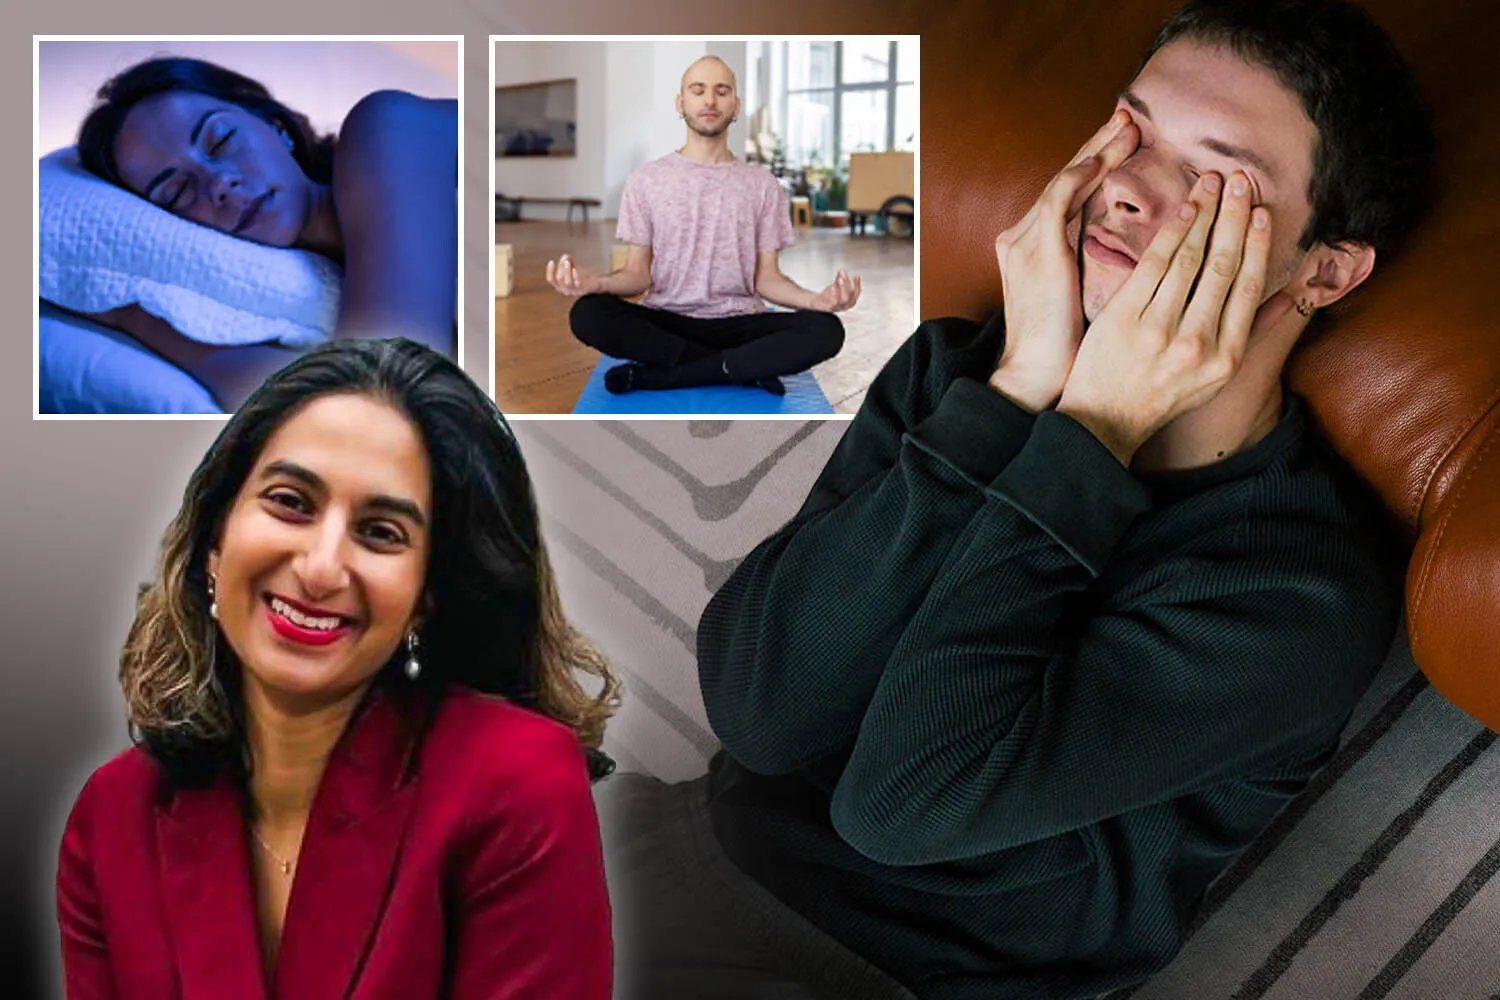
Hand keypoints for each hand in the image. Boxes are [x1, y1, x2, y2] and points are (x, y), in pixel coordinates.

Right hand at [545, 254, 601, 296]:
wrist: (594, 284)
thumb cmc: (581, 276)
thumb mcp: (573, 267)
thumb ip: (568, 261)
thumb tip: (565, 256)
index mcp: (560, 286)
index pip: (551, 280)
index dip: (550, 271)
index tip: (552, 261)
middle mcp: (565, 290)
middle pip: (559, 279)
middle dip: (560, 267)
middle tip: (564, 259)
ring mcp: (574, 292)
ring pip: (567, 282)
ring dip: (566, 271)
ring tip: (567, 262)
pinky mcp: (583, 290)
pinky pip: (577, 284)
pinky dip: (575, 276)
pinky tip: (574, 269)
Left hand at [809, 270, 861, 311]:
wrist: (817, 304)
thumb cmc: (828, 296)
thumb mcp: (835, 287)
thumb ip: (839, 279)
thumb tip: (842, 270)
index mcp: (849, 301)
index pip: (856, 293)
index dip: (857, 284)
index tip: (857, 275)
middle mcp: (845, 306)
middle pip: (850, 296)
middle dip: (848, 284)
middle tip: (844, 274)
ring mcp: (837, 308)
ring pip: (843, 299)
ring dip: (843, 288)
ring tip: (840, 279)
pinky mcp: (829, 308)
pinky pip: (833, 302)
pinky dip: (834, 294)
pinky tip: (833, 286)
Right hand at [989, 110, 1139, 412]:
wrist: (1035, 376)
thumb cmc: (1065, 347)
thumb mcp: (1082, 295)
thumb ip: (1095, 263)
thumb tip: (1141, 249)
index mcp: (1033, 248)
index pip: (1069, 194)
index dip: (1098, 165)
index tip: (1128, 143)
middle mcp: (1022, 238)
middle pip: (1065, 179)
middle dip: (1099, 146)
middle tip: (1129, 118)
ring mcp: (1023, 243)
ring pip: (1063, 182)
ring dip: (1097, 152)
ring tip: (1126, 127)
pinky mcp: (1035, 254)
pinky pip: (1058, 203)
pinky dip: (1079, 178)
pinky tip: (1101, 159)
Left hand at [1057, 170, 1293, 465]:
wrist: (1103, 421)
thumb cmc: (1161, 396)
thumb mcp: (1215, 378)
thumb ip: (1251, 335)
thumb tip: (1289, 297)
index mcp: (1226, 358)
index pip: (1250, 289)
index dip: (1258, 245)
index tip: (1264, 212)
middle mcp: (1197, 344)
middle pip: (1223, 267)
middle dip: (1235, 218)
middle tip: (1242, 180)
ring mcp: (1158, 331)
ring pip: (1189, 260)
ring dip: (1205, 215)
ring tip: (1213, 183)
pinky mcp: (1123, 320)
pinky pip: (1152, 266)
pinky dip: (1171, 232)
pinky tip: (1184, 208)